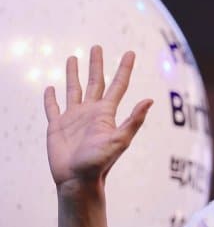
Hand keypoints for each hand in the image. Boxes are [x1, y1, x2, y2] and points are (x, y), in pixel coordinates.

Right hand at [43, 45, 152, 189]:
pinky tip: (50, 88)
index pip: (118, 85)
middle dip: (96, 64)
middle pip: (95, 82)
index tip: (130, 53)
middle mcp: (91, 112)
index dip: (124, 69)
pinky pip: (52, 108)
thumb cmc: (100, 163)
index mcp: (106, 113)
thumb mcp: (120, 140)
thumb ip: (134, 120)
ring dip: (73, 74)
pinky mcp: (57, 126)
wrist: (78, 180)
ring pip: (74, 89)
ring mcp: (73, 118)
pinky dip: (50, 98)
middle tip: (97, 47)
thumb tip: (150, 100)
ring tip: (72, 58)